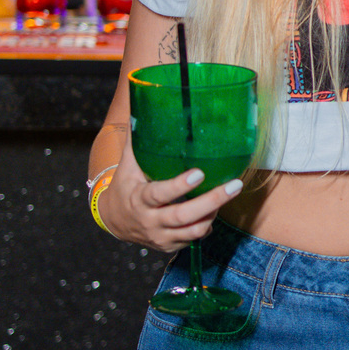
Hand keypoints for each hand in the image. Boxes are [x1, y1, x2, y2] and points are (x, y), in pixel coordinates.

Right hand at [96, 141, 242, 249]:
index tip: (199, 173)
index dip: (179, 186)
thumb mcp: (129, 163)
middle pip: (183, 216)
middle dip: (212, 201)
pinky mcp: (169, 246)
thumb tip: (144, 103)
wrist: (114, 220)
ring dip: (213, 213)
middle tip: (234, 185)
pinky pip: (193, 239)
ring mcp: (160, 236)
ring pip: (193, 231)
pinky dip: (206, 224)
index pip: (159, 194)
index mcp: (139, 198)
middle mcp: (149, 220)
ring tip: (227, 192)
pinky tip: (213, 209)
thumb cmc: (126, 184)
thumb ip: (140, 138)